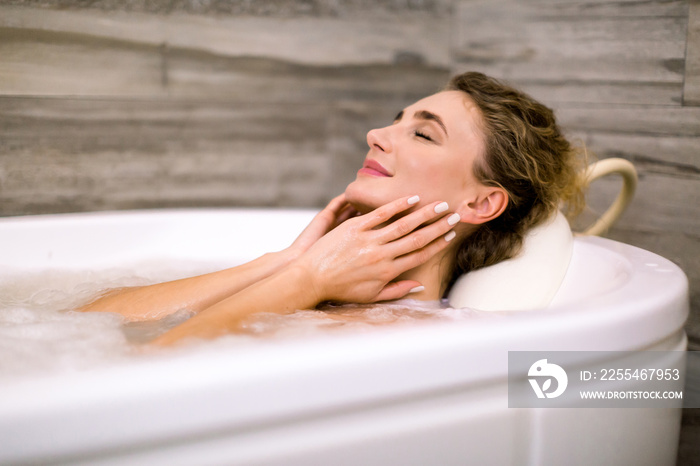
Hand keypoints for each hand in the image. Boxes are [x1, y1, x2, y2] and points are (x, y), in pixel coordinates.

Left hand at [293, 196, 457, 303]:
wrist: (311, 278)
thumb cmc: (341, 289)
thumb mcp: (371, 295)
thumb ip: (397, 290)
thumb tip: (419, 286)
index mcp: (388, 271)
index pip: (419, 254)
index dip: (437, 244)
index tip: (450, 234)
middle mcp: (382, 255)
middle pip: (417, 237)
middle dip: (438, 226)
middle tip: (455, 215)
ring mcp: (368, 240)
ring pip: (402, 224)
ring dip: (424, 213)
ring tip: (440, 204)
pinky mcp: (354, 228)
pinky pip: (380, 214)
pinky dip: (397, 206)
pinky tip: (411, 198)